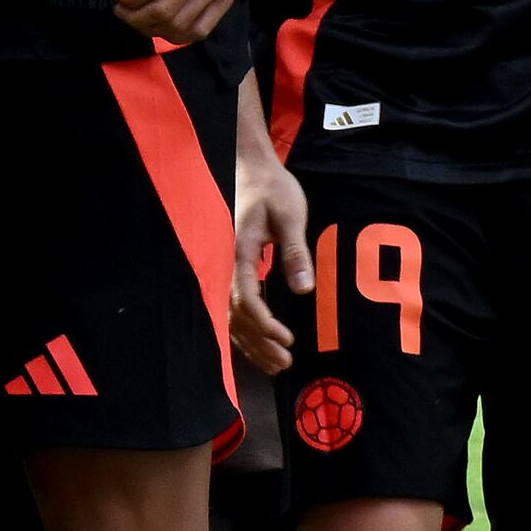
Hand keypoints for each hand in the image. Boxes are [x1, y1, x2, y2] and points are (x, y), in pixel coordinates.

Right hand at [230, 133, 311, 375]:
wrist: (250, 167)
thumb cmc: (271, 188)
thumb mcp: (290, 215)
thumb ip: (295, 252)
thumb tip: (304, 289)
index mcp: (239, 252)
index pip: (246, 298)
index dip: (264, 324)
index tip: (286, 339)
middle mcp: (227, 264)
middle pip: (237, 315)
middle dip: (260, 343)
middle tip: (285, 363)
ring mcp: (226, 267)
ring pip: (232, 315)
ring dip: (252, 342)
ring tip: (276, 363)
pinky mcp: (232, 267)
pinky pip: (234, 306)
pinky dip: (245, 330)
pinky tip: (260, 344)